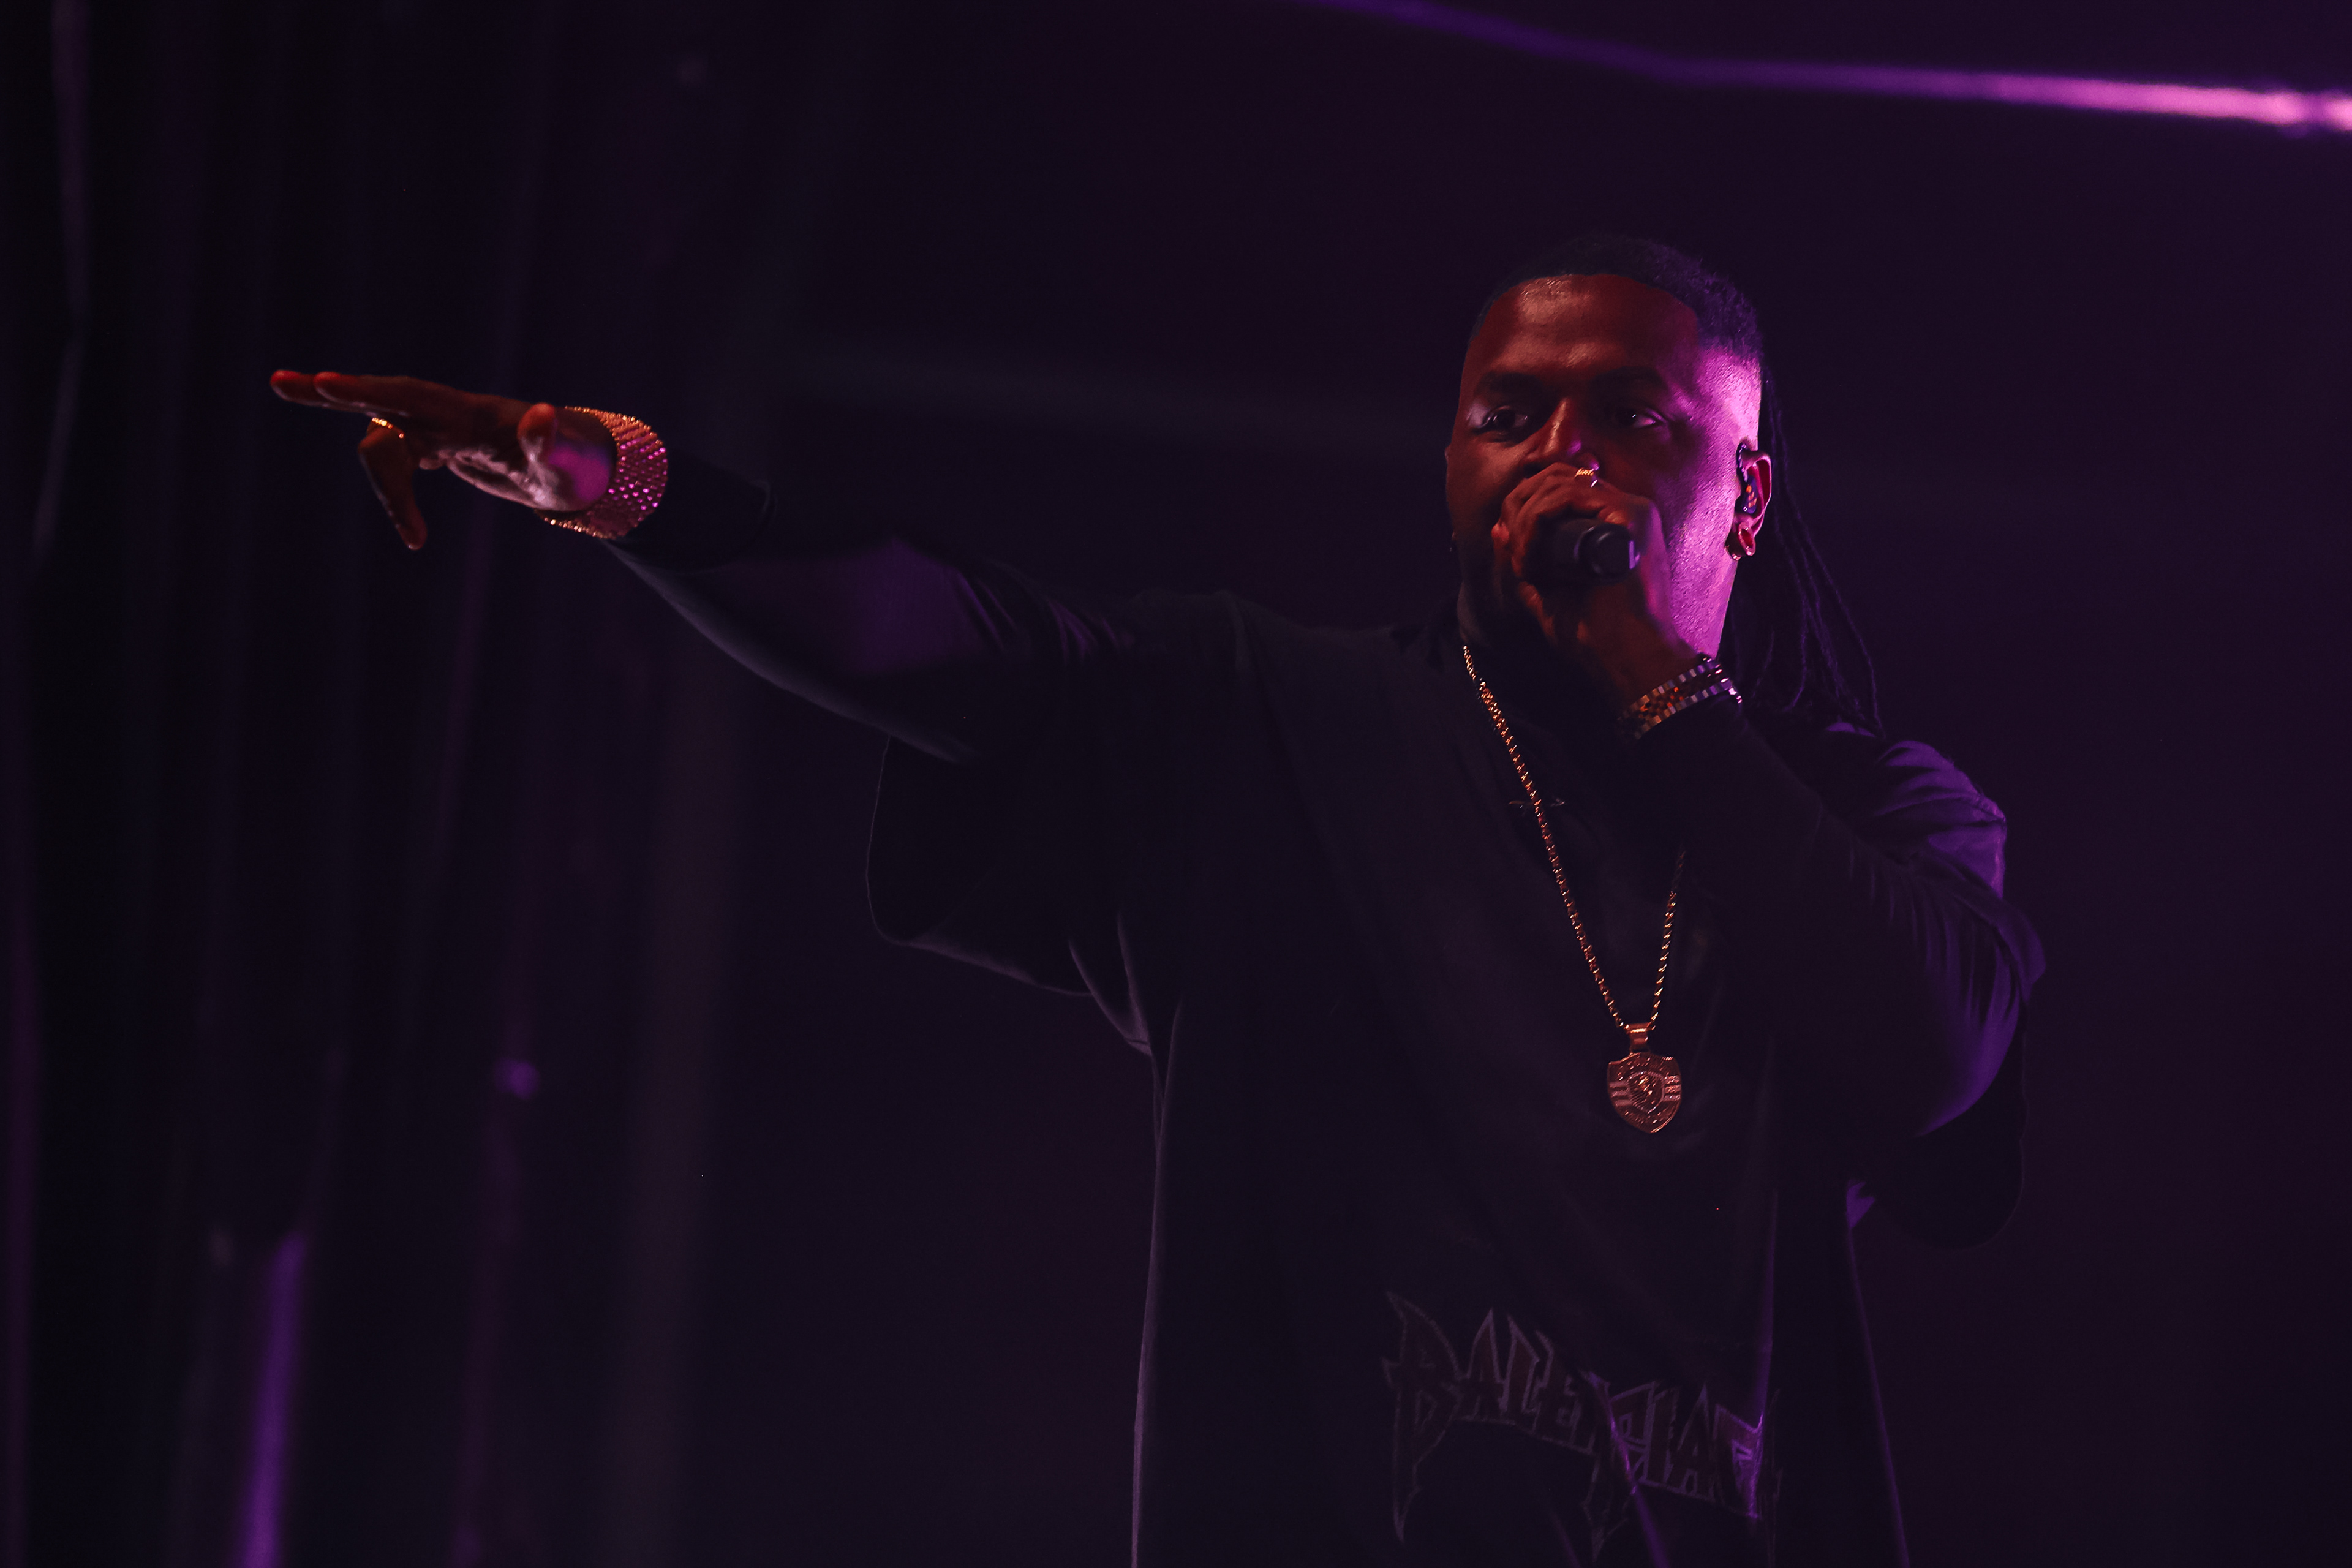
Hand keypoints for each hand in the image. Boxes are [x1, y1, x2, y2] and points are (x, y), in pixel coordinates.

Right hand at [269, 371, 616, 549]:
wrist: (588, 468)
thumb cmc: (582, 464)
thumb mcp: (571, 462)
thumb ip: (554, 442)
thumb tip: (543, 415)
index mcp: (473, 414)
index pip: (412, 396)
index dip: (371, 392)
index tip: (326, 382)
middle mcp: (452, 415)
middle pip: (385, 403)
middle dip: (335, 395)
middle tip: (279, 381)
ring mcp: (445, 430)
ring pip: (389, 443)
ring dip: (388, 490)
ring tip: (417, 540)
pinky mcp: (444, 446)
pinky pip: (403, 459)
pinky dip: (397, 491)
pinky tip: (415, 531)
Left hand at [1489, 461, 1699, 703]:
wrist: (1626, 660)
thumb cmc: (1594, 635)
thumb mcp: (1547, 592)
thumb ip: (1525, 561)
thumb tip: (1498, 529)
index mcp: (1611, 522)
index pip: (1561, 484)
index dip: (1524, 504)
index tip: (1510, 545)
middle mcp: (1625, 508)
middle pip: (1556, 474)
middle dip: (1518, 505)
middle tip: (1511, 548)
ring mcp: (1631, 510)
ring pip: (1558, 482)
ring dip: (1524, 518)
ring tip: (1523, 561)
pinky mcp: (1630, 517)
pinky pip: (1568, 496)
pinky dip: (1537, 521)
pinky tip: (1531, 555)